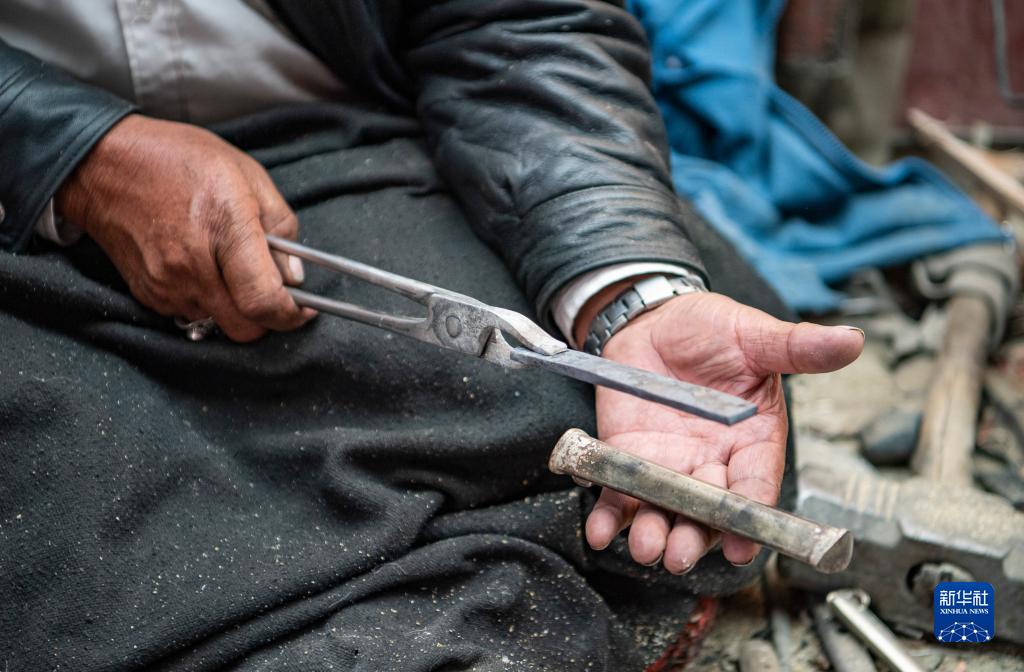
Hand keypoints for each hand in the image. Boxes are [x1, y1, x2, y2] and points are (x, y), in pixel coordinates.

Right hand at [56, 114, 315, 341]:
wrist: (104, 164)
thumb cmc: (178, 160)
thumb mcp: (248, 175)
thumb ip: (281, 227)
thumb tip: (294, 275)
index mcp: (225, 230)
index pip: (264, 302)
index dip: (290, 315)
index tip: (303, 309)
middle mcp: (193, 266)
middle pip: (245, 329)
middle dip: (266, 318)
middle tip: (271, 293)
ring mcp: (166, 284)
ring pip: (219, 325)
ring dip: (235, 310)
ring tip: (231, 270)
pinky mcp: (148, 294)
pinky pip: (192, 315)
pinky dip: (207, 303)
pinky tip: (204, 269)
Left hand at [584, 292, 863, 572]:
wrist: (654, 318)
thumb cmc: (710, 329)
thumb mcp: (754, 335)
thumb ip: (796, 347)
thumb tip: (851, 340)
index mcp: (752, 442)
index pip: (755, 485)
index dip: (750, 516)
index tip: (743, 542)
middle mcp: (712, 463)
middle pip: (707, 514)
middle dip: (695, 537)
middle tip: (682, 553)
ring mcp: (669, 466)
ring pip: (665, 513)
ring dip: (654, 534)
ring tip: (648, 546)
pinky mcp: (627, 460)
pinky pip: (619, 496)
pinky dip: (609, 517)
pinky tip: (601, 530)